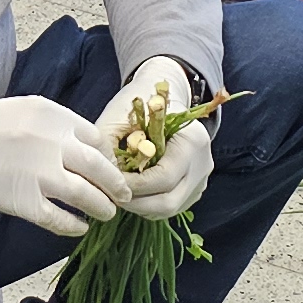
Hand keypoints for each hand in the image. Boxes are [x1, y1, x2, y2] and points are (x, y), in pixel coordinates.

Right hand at [0, 94, 124, 237]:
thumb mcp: (27, 110)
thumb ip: (58, 127)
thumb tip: (88, 152)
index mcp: (55, 116)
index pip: (98, 140)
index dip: (108, 159)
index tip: (109, 170)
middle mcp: (53, 143)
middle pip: (100, 169)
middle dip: (116, 185)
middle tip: (123, 196)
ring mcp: (39, 174)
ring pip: (87, 196)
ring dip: (102, 207)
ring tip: (106, 213)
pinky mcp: (23, 202)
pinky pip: (60, 219)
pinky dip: (75, 226)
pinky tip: (79, 227)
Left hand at [89, 57, 213, 218]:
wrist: (165, 94)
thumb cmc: (141, 101)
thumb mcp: (120, 115)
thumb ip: (108, 143)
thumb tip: (99, 176)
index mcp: (192, 140)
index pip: (164, 177)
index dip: (134, 186)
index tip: (109, 181)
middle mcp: (202, 163)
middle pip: (170, 201)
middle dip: (136, 202)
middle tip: (110, 194)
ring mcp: (201, 179)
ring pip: (170, 208)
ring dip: (141, 206)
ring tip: (118, 193)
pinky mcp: (193, 189)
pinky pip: (171, 205)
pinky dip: (149, 204)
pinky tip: (132, 193)